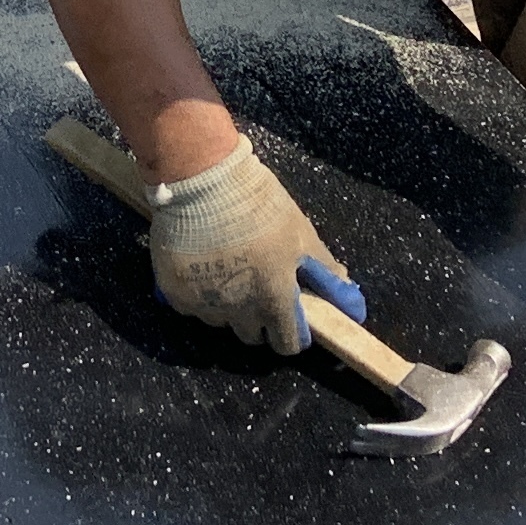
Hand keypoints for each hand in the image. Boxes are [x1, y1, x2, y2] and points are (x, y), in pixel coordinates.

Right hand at [146, 137, 367, 352]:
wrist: (201, 179)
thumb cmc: (258, 204)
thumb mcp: (301, 233)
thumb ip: (324, 271)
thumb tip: (351, 300)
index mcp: (274, 301)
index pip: (287, 344)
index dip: (292, 333)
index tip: (290, 315)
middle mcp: (238, 312)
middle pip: (252, 335)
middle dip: (259, 318)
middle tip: (257, 284)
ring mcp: (204, 305)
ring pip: (220, 320)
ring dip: (227, 305)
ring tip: (226, 267)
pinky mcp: (174, 293)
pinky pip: (192, 305)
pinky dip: (198, 292)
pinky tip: (201, 262)